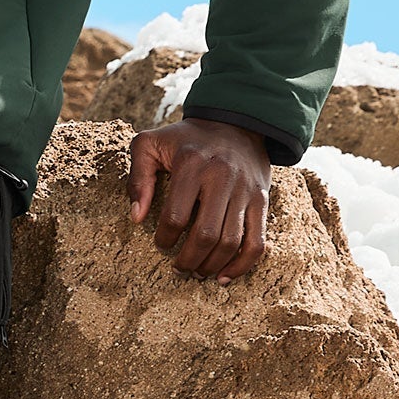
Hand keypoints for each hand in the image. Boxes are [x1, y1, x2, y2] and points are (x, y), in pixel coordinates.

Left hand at [128, 118, 271, 282]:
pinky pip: (258, 241)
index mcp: (192, 164)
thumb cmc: (185, 139)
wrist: (235, 122)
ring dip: (212, 266)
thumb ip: (137, 178)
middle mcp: (222, 177)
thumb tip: (136, 217)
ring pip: (231, 242)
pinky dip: (242, 265)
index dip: (164, 239)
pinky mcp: (262, 200)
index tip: (161, 244)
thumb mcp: (150, 144)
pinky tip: (225, 276)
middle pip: (205, 235)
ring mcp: (245, 191)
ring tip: (197, 272)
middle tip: (178, 269)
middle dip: (188, 260)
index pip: (175, 216)